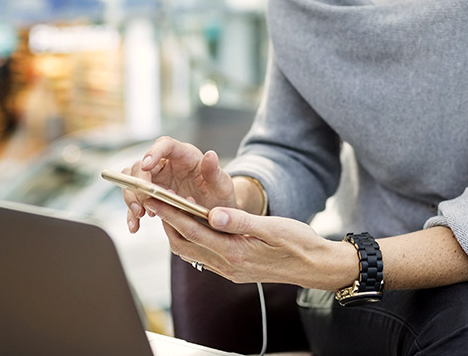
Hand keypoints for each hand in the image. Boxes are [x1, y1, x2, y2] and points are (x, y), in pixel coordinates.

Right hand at [121, 136, 235, 232]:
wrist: (217, 214)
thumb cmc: (221, 195)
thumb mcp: (223, 185)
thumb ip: (215, 172)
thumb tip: (210, 155)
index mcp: (185, 155)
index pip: (166, 145)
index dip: (153, 152)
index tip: (146, 166)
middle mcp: (168, 164)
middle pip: (142, 164)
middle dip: (139, 183)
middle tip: (144, 203)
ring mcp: (158, 179)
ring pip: (133, 179)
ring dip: (132, 196)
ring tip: (141, 215)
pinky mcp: (152, 195)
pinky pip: (135, 199)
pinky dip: (131, 212)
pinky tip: (135, 226)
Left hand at [148, 200, 358, 290]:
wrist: (314, 265)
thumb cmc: (298, 242)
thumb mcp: (272, 227)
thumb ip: (241, 221)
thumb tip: (212, 213)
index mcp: (235, 251)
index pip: (193, 229)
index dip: (170, 212)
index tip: (154, 197)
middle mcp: (227, 264)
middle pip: (185, 242)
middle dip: (166, 221)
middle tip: (152, 199)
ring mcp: (229, 269)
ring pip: (191, 250)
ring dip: (176, 231)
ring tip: (166, 210)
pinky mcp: (234, 269)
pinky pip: (203, 255)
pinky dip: (191, 239)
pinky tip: (192, 226)